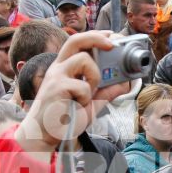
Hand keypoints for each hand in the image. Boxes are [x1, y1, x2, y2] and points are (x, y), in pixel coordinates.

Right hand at [14, 32, 133, 160]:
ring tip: (89, 94)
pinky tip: (76, 106)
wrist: (44, 136)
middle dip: (97, 37)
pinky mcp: (56, 87)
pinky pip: (83, 85)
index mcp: (65, 68)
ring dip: (95, 76)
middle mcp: (58, 67)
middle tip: (113, 44)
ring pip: (84, 60)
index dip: (96, 36)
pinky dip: (86, 97)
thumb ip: (108, 92)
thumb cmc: (64, 119)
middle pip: (76, 40)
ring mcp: (56, 76)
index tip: (111, 36)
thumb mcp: (92, 103)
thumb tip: (127, 81)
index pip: (79, 43)